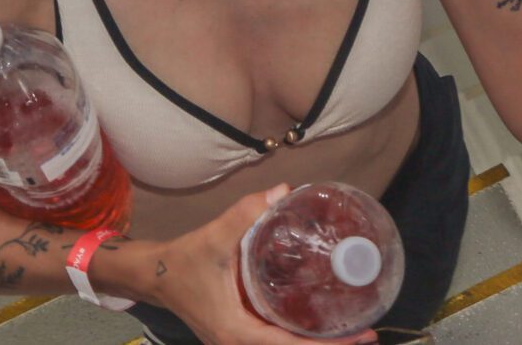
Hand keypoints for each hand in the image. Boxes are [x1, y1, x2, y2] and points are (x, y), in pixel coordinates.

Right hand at [135, 188, 372, 344]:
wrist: (154, 276)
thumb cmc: (183, 262)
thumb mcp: (214, 238)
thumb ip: (247, 213)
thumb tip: (284, 191)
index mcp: (237, 332)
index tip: (360, 336)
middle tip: (367, 330)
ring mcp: (238, 343)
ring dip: (315, 344)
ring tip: (352, 330)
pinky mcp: (238, 336)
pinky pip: (275, 342)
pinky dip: (298, 337)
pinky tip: (318, 323)